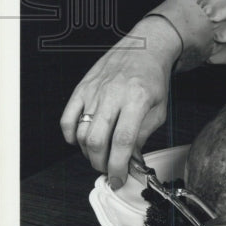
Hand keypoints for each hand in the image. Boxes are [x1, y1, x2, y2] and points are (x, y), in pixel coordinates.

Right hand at [60, 16, 180, 188]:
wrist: (145, 47)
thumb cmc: (153, 78)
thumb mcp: (158, 109)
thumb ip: (143, 136)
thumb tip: (128, 160)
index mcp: (137, 99)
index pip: (122, 141)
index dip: (118, 166)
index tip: (118, 178)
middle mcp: (113, 94)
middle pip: (96, 140)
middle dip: (100, 164)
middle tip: (108, 169)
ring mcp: (95, 90)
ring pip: (81, 132)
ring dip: (87, 152)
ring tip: (99, 154)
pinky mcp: (82, 87)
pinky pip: (67, 118)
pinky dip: (70, 135)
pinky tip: (79, 141)